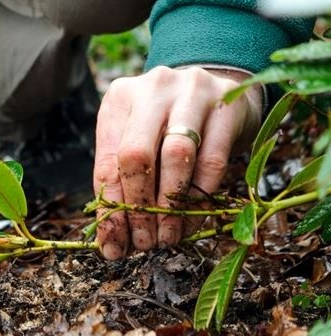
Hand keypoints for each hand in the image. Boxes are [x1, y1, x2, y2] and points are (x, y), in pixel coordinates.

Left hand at [93, 66, 262, 259]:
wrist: (221, 89)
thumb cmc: (168, 123)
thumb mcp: (138, 139)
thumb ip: (123, 179)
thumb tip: (112, 240)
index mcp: (120, 99)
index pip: (107, 160)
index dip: (110, 208)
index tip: (114, 246)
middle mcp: (152, 89)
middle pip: (136, 156)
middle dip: (139, 208)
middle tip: (144, 242)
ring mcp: (192, 92)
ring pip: (176, 157)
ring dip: (171, 206)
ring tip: (167, 236)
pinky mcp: (228, 105)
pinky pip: (213, 160)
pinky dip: (201, 196)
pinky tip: (193, 220)